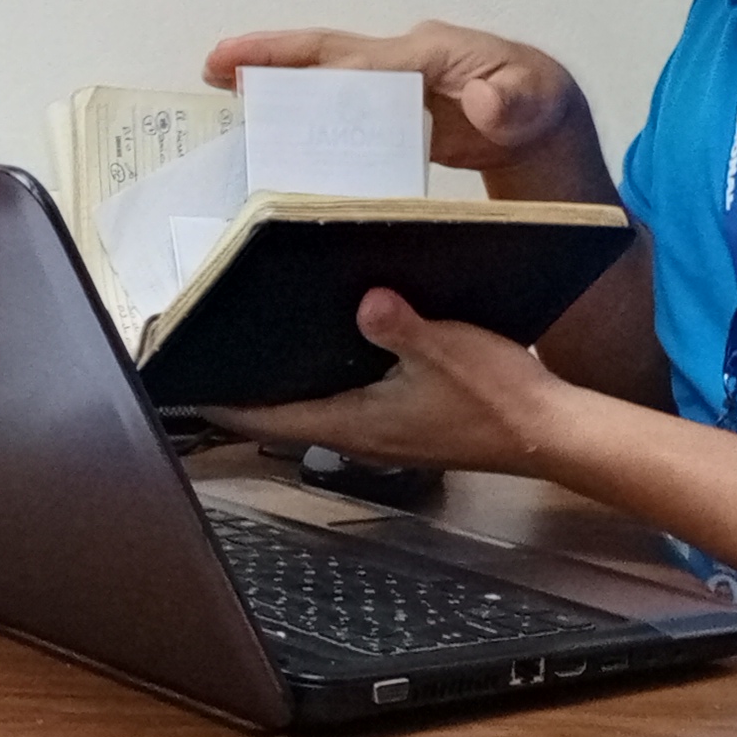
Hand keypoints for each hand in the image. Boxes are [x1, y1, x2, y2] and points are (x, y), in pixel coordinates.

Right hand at [202, 20, 604, 192]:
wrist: (551, 134)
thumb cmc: (544, 111)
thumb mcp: (541, 106)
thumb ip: (517, 103)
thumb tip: (483, 101)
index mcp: (433, 54)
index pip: (361, 59)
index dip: (306, 64)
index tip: (257, 67)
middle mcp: (407, 61)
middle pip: (329, 58)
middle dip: (271, 60)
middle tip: (216, 66)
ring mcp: (397, 87)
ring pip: (327, 82)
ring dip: (278, 84)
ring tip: (225, 89)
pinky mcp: (394, 114)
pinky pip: (342, 110)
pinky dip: (304, 115)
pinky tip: (270, 133)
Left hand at [212, 289, 577, 472]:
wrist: (548, 433)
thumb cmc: (501, 399)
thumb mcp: (449, 350)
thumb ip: (402, 327)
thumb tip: (367, 302)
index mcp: (358, 422)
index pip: (270, 420)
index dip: (225, 403)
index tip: (188, 384)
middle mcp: (360, 435)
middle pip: (283, 415)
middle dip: (249, 387)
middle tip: (218, 349)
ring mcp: (381, 433)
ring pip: (314, 408)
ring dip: (288, 383)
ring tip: (261, 345)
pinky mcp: (402, 425)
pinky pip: (346, 402)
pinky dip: (326, 380)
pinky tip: (332, 347)